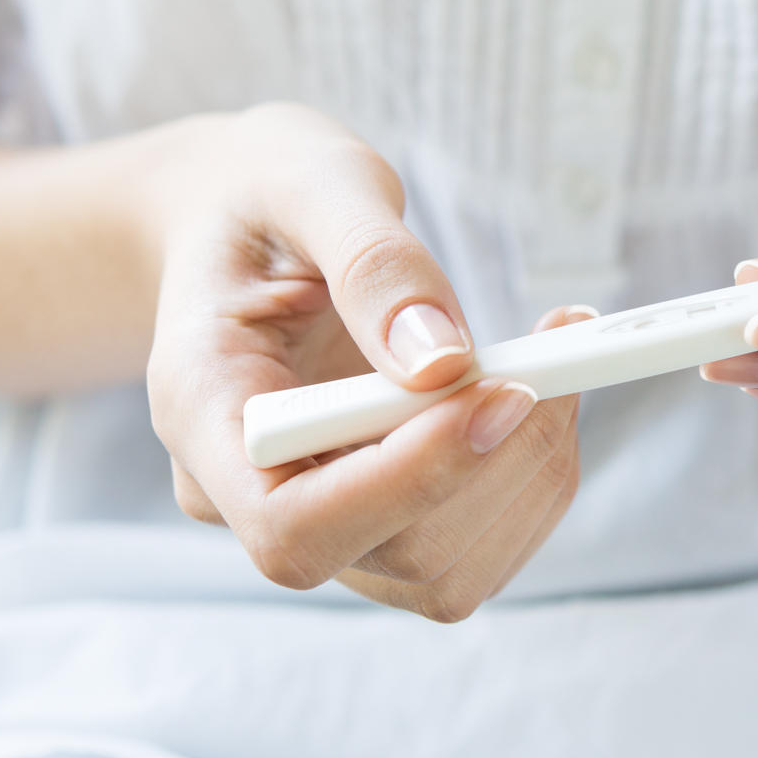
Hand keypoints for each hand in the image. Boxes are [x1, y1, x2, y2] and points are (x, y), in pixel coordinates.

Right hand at [144, 103, 585, 618]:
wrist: (250, 220)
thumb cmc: (268, 192)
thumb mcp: (312, 185)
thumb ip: (375, 267)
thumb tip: (443, 363)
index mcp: (203, 417)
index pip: (292, 526)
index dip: (409, 482)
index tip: (503, 391)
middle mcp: (250, 495)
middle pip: (395, 555)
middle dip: (499, 460)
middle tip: (554, 349)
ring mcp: (320, 519)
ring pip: (449, 572)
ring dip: (532, 470)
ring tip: (554, 356)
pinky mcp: (383, 520)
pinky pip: (479, 546)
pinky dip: (536, 472)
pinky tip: (543, 386)